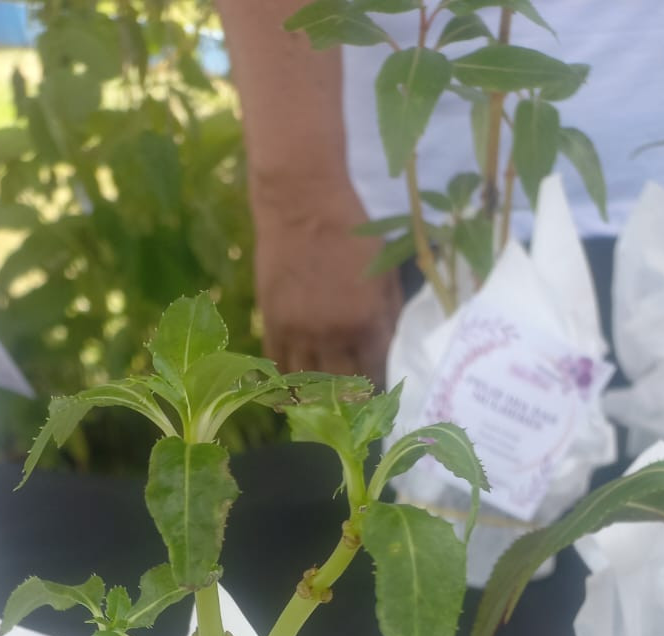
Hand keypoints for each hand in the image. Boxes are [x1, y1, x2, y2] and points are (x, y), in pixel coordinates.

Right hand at [251, 174, 402, 384]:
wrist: (301, 201)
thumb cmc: (351, 231)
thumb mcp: (384, 271)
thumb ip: (389, 314)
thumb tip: (391, 348)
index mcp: (365, 322)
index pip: (376, 372)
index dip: (379, 387)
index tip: (381, 395)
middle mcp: (331, 334)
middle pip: (342, 386)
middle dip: (350, 399)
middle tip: (354, 405)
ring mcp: (298, 331)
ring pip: (307, 382)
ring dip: (317, 396)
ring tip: (324, 404)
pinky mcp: (272, 321)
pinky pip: (278, 364)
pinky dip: (287, 380)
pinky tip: (294, 389)